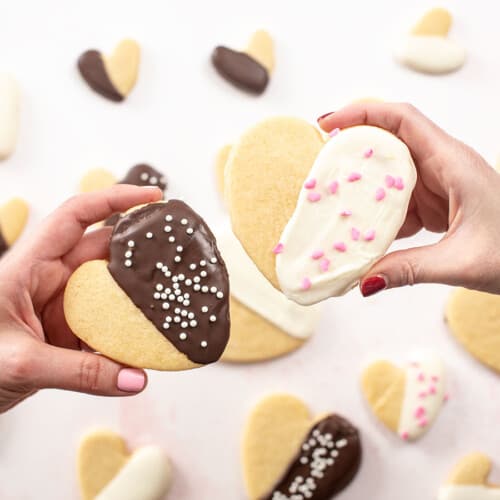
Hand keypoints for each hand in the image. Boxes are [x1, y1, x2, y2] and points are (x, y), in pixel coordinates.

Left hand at [0, 185, 161, 412]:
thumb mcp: (20, 363)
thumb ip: (80, 373)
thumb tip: (135, 379)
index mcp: (30, 265)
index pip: (76, 216)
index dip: (115, 199)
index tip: (153, 197)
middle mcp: (51, 279)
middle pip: (105, 254)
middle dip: (140, 253)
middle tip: (177, 257)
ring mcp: (63, 307)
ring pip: (110, 292)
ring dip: (137, 300)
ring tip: (169, 303)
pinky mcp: (70, 333)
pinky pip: (107, 327)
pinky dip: (126, 334)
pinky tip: (146, 343)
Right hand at [318, 103, 499, 295]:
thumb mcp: (461, 261)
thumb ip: (410, 269)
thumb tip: (363, 280)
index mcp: (453, 163)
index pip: (402, 119)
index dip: (362, 113)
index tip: (328, 123)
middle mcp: (444, 165)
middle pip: (390, 140)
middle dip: (353, 147)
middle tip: (320, 162)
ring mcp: (439, 184)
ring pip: (391, 170)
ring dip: (363, 183)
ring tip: (335, 198)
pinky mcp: (437, 202)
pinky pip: (399, 198)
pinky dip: (378, 211)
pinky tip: (365, 229)